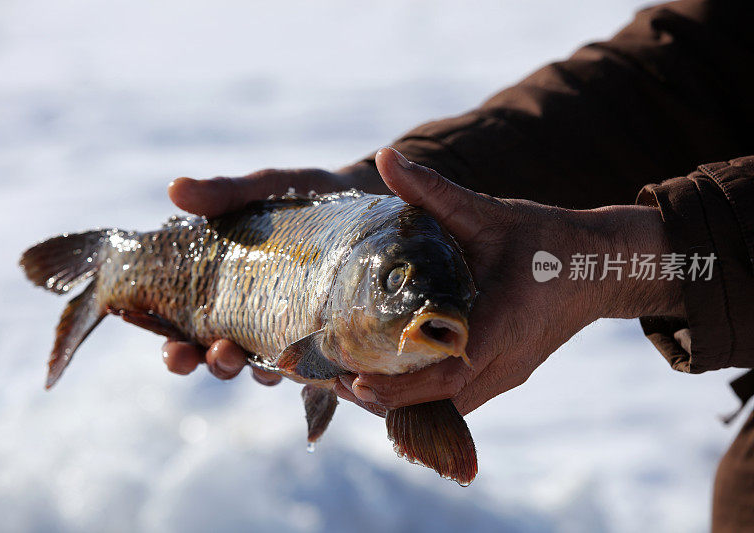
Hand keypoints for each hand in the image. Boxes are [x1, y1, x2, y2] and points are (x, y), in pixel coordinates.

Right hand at [161, 162, 385, 382]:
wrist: (360, 195)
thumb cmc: (302, 195)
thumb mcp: (260, 190)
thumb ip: (221, 193)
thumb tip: (174, 189)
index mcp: (221, 290)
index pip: (182, 328)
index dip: (171, 344)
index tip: (165, 344)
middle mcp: (248, 319)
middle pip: (213, 356)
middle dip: (201, 362)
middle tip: (202, 354)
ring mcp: (285, 331)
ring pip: (255, 369)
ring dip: (240, 367)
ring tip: (236, 354)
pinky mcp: (323, 335)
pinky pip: (307, 366)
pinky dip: (298, 369)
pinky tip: (296, 364)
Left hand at [335, 148, 685, 413]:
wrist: (602, 267)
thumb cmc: (546, 238)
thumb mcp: (489, 213)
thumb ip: (434, 190)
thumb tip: (384, 157)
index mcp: (503, 322)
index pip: (447, 372)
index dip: (401, 384)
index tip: (355, 380)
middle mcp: (506, 361)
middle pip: (439, 402)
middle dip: (386, 398)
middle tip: (335, 381)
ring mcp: (509, 373)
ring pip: (448, 407)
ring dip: (402, 402)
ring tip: (351, 382)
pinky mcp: (507, 374)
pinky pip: (459, 399)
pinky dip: (423, 396)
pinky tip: (389, 378)